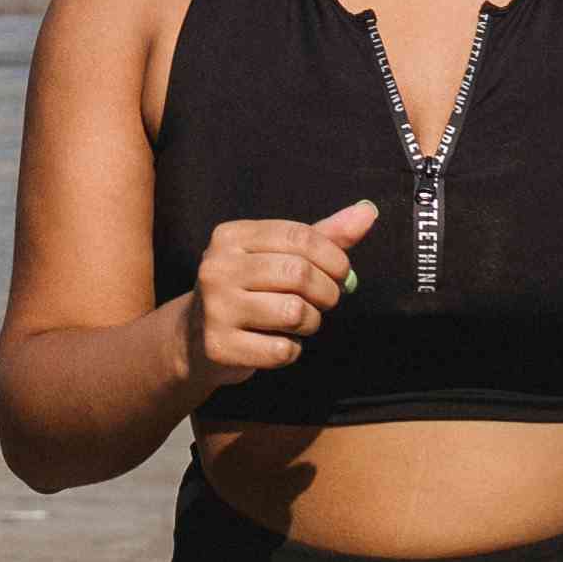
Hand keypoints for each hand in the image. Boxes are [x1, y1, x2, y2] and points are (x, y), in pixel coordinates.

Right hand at [179, 201, 375, 392]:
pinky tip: (276, 343)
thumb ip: (324, 235)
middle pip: (299, 274)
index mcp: (231, 237)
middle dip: (327, 292)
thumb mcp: (279, 255)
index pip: (299, 236)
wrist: (194, 337)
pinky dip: (291, 350)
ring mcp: (215, 308)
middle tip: (326, 300)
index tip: (342, 273)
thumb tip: (368, 211)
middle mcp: (217, 268)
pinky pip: (281, 350)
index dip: (334, 256)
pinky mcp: (219, 347)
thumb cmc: (249, 289)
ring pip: (294, 312)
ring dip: (312, 322)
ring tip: (300, 321)